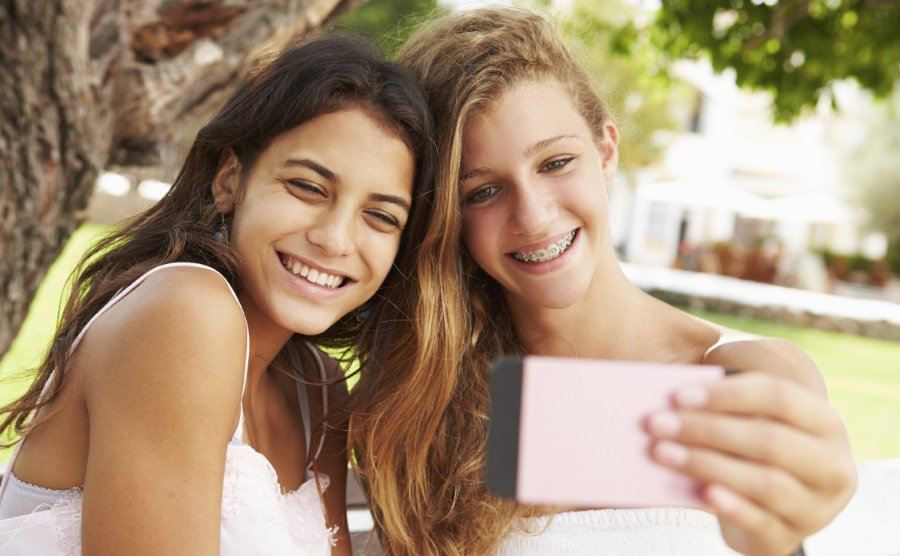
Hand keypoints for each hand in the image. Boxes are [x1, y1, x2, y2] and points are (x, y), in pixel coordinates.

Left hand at [646, 372, 856, 554]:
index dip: (727, 394)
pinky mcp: (787, 539)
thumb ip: (723, 406)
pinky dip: (730, 506)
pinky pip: (760, 522)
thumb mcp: (748, 421)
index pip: (779, 397)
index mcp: (825, 423)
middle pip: (769, 440)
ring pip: (765, 482)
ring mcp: (815, 508)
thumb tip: (673, 401)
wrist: (768, 507)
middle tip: (656, 423)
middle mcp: (831, 465)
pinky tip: (699, 490)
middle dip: (707, 430)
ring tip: (660, 452)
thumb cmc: (749, 448)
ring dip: (707, 464)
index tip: (678, 395)